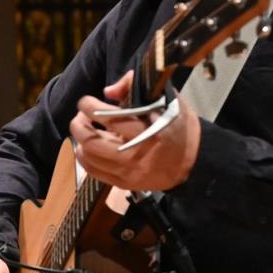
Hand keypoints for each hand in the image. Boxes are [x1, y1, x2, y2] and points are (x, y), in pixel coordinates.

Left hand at [67, 72, 199, 191]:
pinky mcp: (125, 184)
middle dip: (79, 125)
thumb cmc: (180, 127)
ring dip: (79, 141)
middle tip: (80, 115)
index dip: (90, 107)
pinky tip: (87, 147)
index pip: (111, 119)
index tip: (85, 101)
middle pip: (93, 142)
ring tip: (83, 129)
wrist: (194, 162)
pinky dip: (85, 158)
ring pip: (90, 158)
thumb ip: (137, 88)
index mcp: (150, 132)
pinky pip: (94, 172)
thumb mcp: (168, 100)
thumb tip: (108, 91)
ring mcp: (129, 173)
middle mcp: (137, 155)